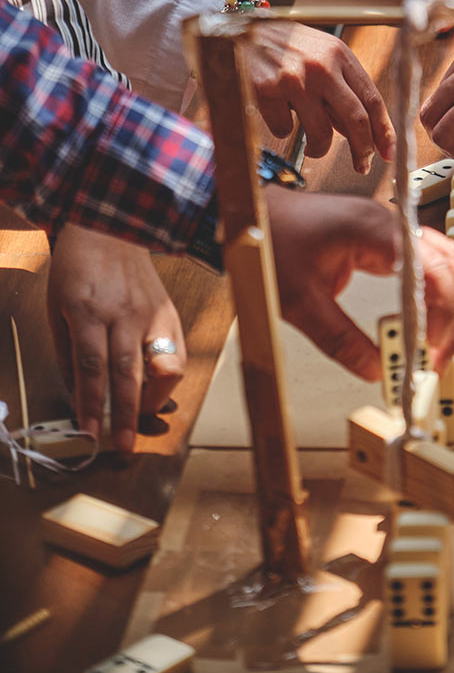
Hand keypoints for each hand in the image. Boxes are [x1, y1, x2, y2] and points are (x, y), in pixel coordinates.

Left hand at [47, 225, 185, 452]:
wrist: (111, 227)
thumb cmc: (77, 268)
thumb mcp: (57, 308)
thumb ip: (68, 352)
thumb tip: (79, 395)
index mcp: (88, 312)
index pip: (91, 369)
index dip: (90, 406)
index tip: (87, 435)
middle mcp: (124, 314)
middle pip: (128, 373)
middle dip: (126, 415)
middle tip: (124, 445)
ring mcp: (151, 312)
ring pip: (162, 365)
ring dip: (154, 398)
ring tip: (143, 417)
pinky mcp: (168, 311)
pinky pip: (176, 351)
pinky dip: (168, 376)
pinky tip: (158, 387)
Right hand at [244, 20, 394, 171]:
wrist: (237, 30)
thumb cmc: (284, 46)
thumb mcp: (320, 56)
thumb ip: (341, 90)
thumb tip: (361, 133)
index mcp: (340, 54)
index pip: (372, 99)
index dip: (384, 131)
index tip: (387, 152)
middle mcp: (321, 66)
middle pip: (356, 119)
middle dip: (362, 150)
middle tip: (362, 165)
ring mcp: (294, 79)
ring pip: (321, 134)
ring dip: (320, 149)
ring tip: (314, 146)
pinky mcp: (267, 90)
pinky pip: (284, 129)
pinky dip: (282, 127)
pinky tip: (275, 111)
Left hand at [267, 189, 453, 377]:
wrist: (257, 212)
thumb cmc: (273, 241)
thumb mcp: (300, 301)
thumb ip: (339, 338)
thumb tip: (373, 369)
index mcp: (372, 232)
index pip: (429, 268)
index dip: (440, 309)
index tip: (430, 346)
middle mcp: (389, 224)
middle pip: (446, 263)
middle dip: (452, 311)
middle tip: (438, 355)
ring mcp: (389, 227)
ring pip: (442, 259)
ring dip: (448, 300)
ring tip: (436, 342)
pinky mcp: (384, 237)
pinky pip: (425, 259)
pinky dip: (434, 289)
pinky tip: (427, 316)